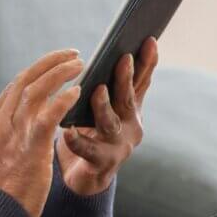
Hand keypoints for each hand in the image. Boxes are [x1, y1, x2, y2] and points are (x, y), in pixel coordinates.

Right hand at [0, 49, 85, 216]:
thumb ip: (6, 137)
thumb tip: (26, 126)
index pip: (13, 88)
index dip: (36, 73)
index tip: (53, 65)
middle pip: (24, 80)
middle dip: (49, 63)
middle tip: (71, 55)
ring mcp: (11, 134)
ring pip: (35, 90)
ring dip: (59, 73)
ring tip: (79, 64)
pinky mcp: (29, 148)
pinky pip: (47, 115)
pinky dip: (62, 100)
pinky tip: (77, 92)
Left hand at [56, 37, 158, 195]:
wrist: (86, 177)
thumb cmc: (95, 133)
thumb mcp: (109, 108)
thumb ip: (115, 86)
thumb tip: (122, 52)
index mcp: (131, 110)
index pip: (141, 81)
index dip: (147, 62)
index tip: (149, 39)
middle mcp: (130, 126)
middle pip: (127, 99)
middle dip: (125, 79)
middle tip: (123, 58)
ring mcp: (118, 146)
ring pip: (110, 123)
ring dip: (104, 106)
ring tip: (96, 90)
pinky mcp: (101, 164)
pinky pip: (87, 149)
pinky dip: (77, 140)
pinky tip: (68, 130)